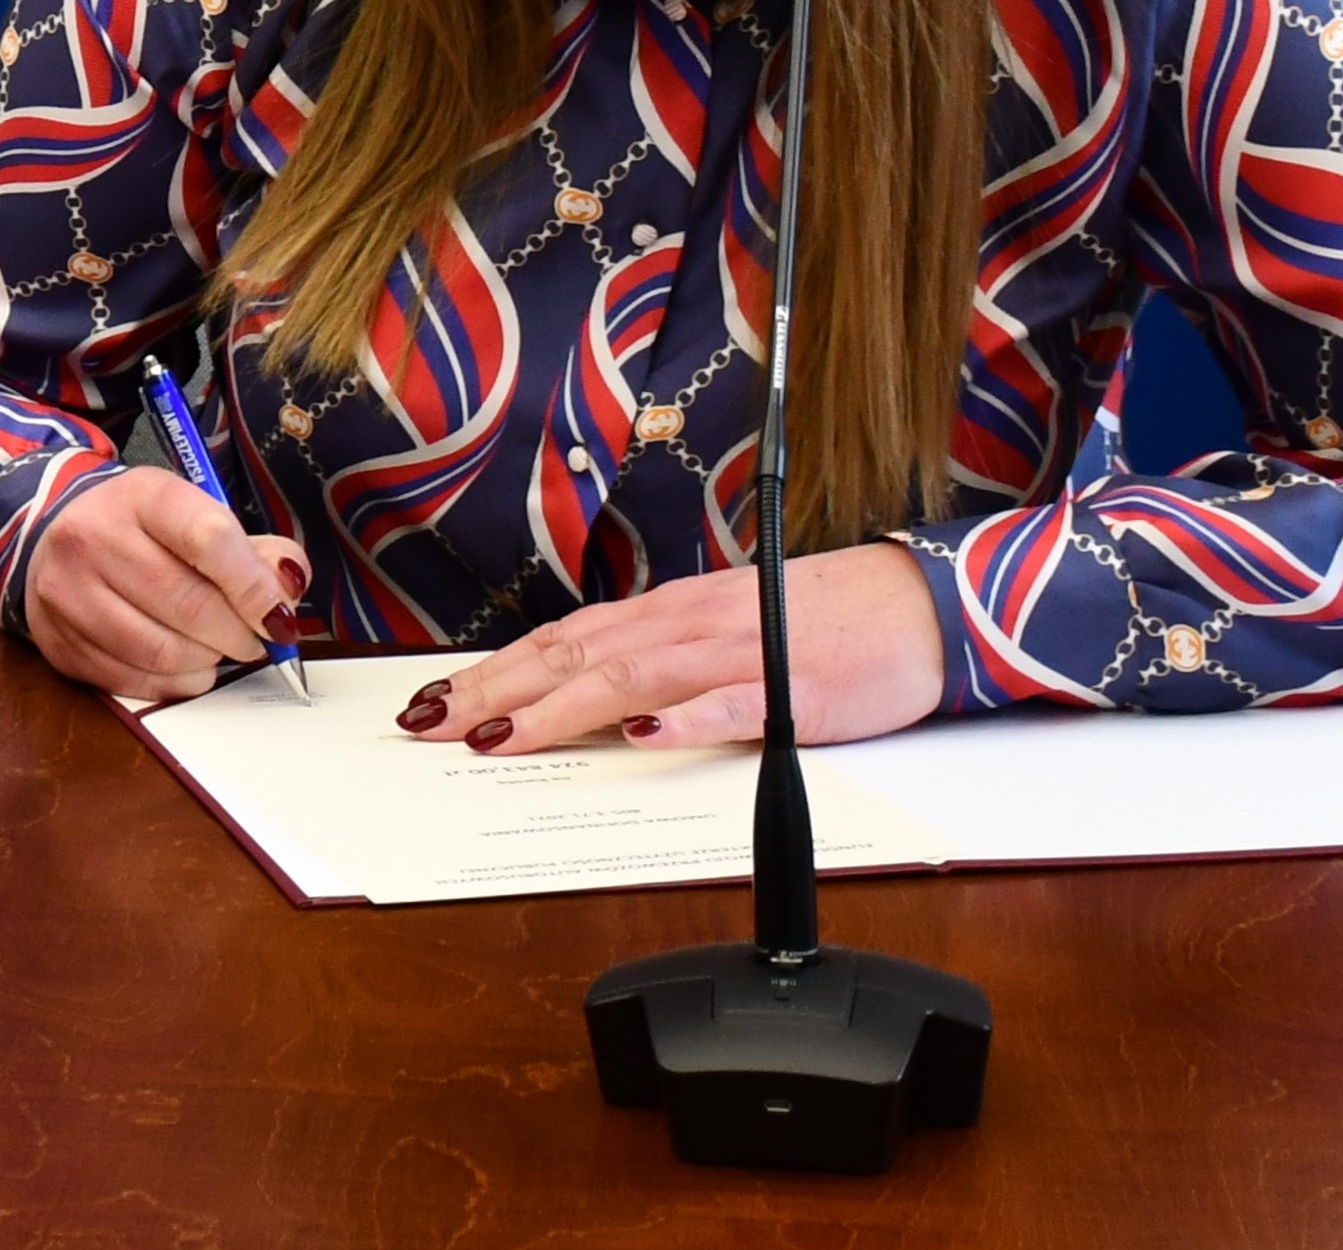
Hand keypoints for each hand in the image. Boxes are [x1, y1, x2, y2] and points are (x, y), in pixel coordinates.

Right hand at [19, 467, 310, 702]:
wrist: (56, 536)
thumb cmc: (142, 529)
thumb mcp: (194, 514)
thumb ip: (252, 550)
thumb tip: (287, 587)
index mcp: (140, 495)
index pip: (208, 539)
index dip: (254, 586)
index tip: (279, 615)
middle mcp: (92, 537)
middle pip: (187, 604)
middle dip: (238, 634)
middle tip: (255, 640)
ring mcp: (67, 594)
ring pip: (161, 652)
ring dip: (207, 662)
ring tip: (217, 649)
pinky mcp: (59, 643)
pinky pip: (134, 682)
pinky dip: (175, 684)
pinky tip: (186, 666)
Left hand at [404, 544, 941, 753]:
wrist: (913, 605)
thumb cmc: (814, 622)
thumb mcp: (720, 632)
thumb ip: (657, 662)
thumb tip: (586, 700)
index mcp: (667, 613)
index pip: (560, 639)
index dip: (492, 670)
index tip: (434, 699)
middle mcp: (687, 624)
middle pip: (574, 655)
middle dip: (494, 691)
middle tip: (429, 724)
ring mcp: (736, 653)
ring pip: (631, 677)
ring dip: (559, 707)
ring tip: (500, 737)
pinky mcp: (791, 689)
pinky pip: (731, 703)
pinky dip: (683, 719)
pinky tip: (643, 736)